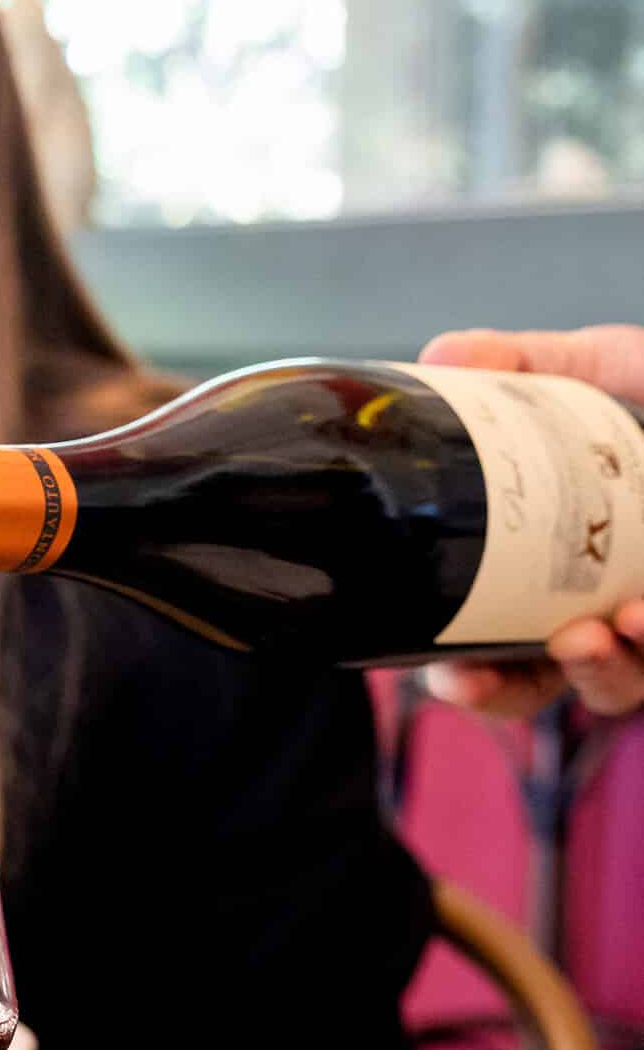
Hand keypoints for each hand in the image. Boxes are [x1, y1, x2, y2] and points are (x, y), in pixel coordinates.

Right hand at [417, 326, 643, 719]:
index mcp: (572, 558)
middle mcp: (614, 601)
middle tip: (470, 676)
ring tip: (581, 634)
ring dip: (589, 673)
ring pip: (613, 688)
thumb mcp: (624, 366)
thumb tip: (443, 356)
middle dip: (499, 694)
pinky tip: (634, 615)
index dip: (455, 665)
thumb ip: (539, 359)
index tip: (426, 662)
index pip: (494, 631)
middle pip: (536, 683)